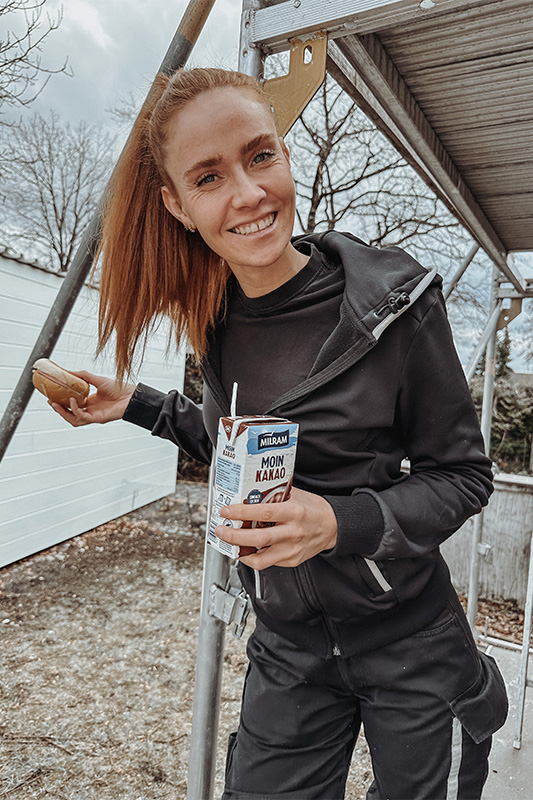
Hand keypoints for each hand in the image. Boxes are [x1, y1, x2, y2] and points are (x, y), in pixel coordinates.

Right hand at [49, 370, 135, 426]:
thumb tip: (69, 371)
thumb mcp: (97, 379)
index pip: (72, 405)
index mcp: (90, 402)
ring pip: (73, 419)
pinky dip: (75, 409)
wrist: (131, 395)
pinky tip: (72, 401)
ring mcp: (94, 416)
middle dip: (58, 409)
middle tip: (50, 401)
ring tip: (55, 403)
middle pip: (70, 414)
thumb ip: (83, 376)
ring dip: (63, 413)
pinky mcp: (98, 419)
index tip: (52, 395)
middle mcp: (91, 410)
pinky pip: (82, 417)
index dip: (61, 402)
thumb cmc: (119, 388)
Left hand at [215, 487, 337, 569]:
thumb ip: (274, 494)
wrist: (333, 526)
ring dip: (240, 551)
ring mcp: (292, 549)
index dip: (242, 512)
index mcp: (294, 512)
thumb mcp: (295, 495)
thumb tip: (249, 490)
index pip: (264, 512)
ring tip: (229, 543)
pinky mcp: (291, 560)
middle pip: (258, 538)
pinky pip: (267, 563)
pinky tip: (245, 550)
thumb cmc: (314, 509)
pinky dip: (252, 557)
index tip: (227, 510)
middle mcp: (293, 532)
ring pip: (261, 558)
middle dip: (234, 536)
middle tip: (220, 530)